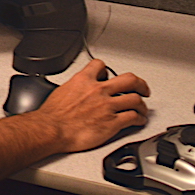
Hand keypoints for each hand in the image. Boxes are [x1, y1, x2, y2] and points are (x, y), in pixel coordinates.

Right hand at [32, 59, 149, 152]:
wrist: (53, 129)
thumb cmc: (53, 115)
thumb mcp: (62, 91)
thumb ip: (75, 88)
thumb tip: (77, 91)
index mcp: (84, 80)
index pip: (101, 66)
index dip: (107, 70)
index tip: (110, 76)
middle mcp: (98, 91)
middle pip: (129, 80)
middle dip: (140, 84)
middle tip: (142, 89)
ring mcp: (107, 106)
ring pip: (136, 100)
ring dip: (142, 105)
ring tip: (142, 109)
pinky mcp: (113, 122)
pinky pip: (134, 117)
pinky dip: (140, 119)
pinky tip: (139, 121)